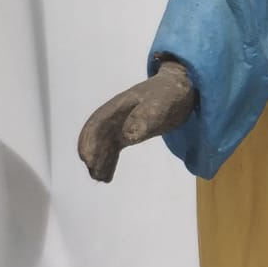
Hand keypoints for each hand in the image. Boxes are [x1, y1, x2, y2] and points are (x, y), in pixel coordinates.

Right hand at [78, 60, 196, 182]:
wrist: (180, 87)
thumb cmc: (170, 93)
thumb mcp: (160, 104)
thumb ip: (146, 117)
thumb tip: (128, 136)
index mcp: (119, 105)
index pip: (98, 122)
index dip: (89, 140)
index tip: (87, 159)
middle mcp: (115, 115)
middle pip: (97, 135)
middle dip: (92, 153)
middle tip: (94, 174)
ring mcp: (121, 124)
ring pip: (103, 144)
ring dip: (99, 160)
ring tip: (100, 179)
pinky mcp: (129, 132)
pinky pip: (113, 148)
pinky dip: (108, 162)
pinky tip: (107, 177)